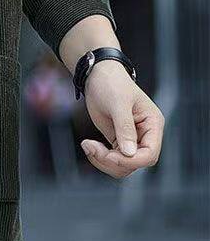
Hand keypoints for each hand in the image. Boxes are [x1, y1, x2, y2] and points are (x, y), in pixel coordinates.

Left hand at [80, 60, 164, 178]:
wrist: (97, 76)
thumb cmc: (111, 83)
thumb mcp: (118, 103)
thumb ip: (124, 127)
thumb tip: (129, 153)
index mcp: (153, 124)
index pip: (150, 154)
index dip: (132, 160)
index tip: (110, 155)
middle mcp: (145, 135)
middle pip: (136, 163)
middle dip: (113, 161)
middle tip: (91, 147)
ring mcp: (131, 139)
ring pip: (123, 165)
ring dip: (104, 161)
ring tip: (87, 145)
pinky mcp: (118, 140)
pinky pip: (112, 159)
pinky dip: (99, 157)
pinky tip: (87, 145)